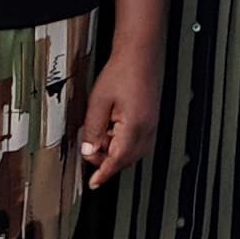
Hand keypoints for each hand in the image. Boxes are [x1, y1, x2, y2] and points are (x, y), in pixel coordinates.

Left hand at [76, 50, 158, 188]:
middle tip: (90, 151)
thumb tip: (89, 150)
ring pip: (133, 153)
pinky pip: (138, 143)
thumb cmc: (121, 72)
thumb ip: (92, 129)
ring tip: (99, 139)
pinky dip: (123, 145)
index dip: (103, 173)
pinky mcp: (151, 120)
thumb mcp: (98, 102)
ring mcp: (151, 125)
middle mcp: (146, 129)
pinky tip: (112, 133)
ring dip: (115, 153)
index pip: (117, 159)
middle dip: (107, 161)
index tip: (94, 183)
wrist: (139, 55)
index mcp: (134, 126)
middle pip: (126, 159)